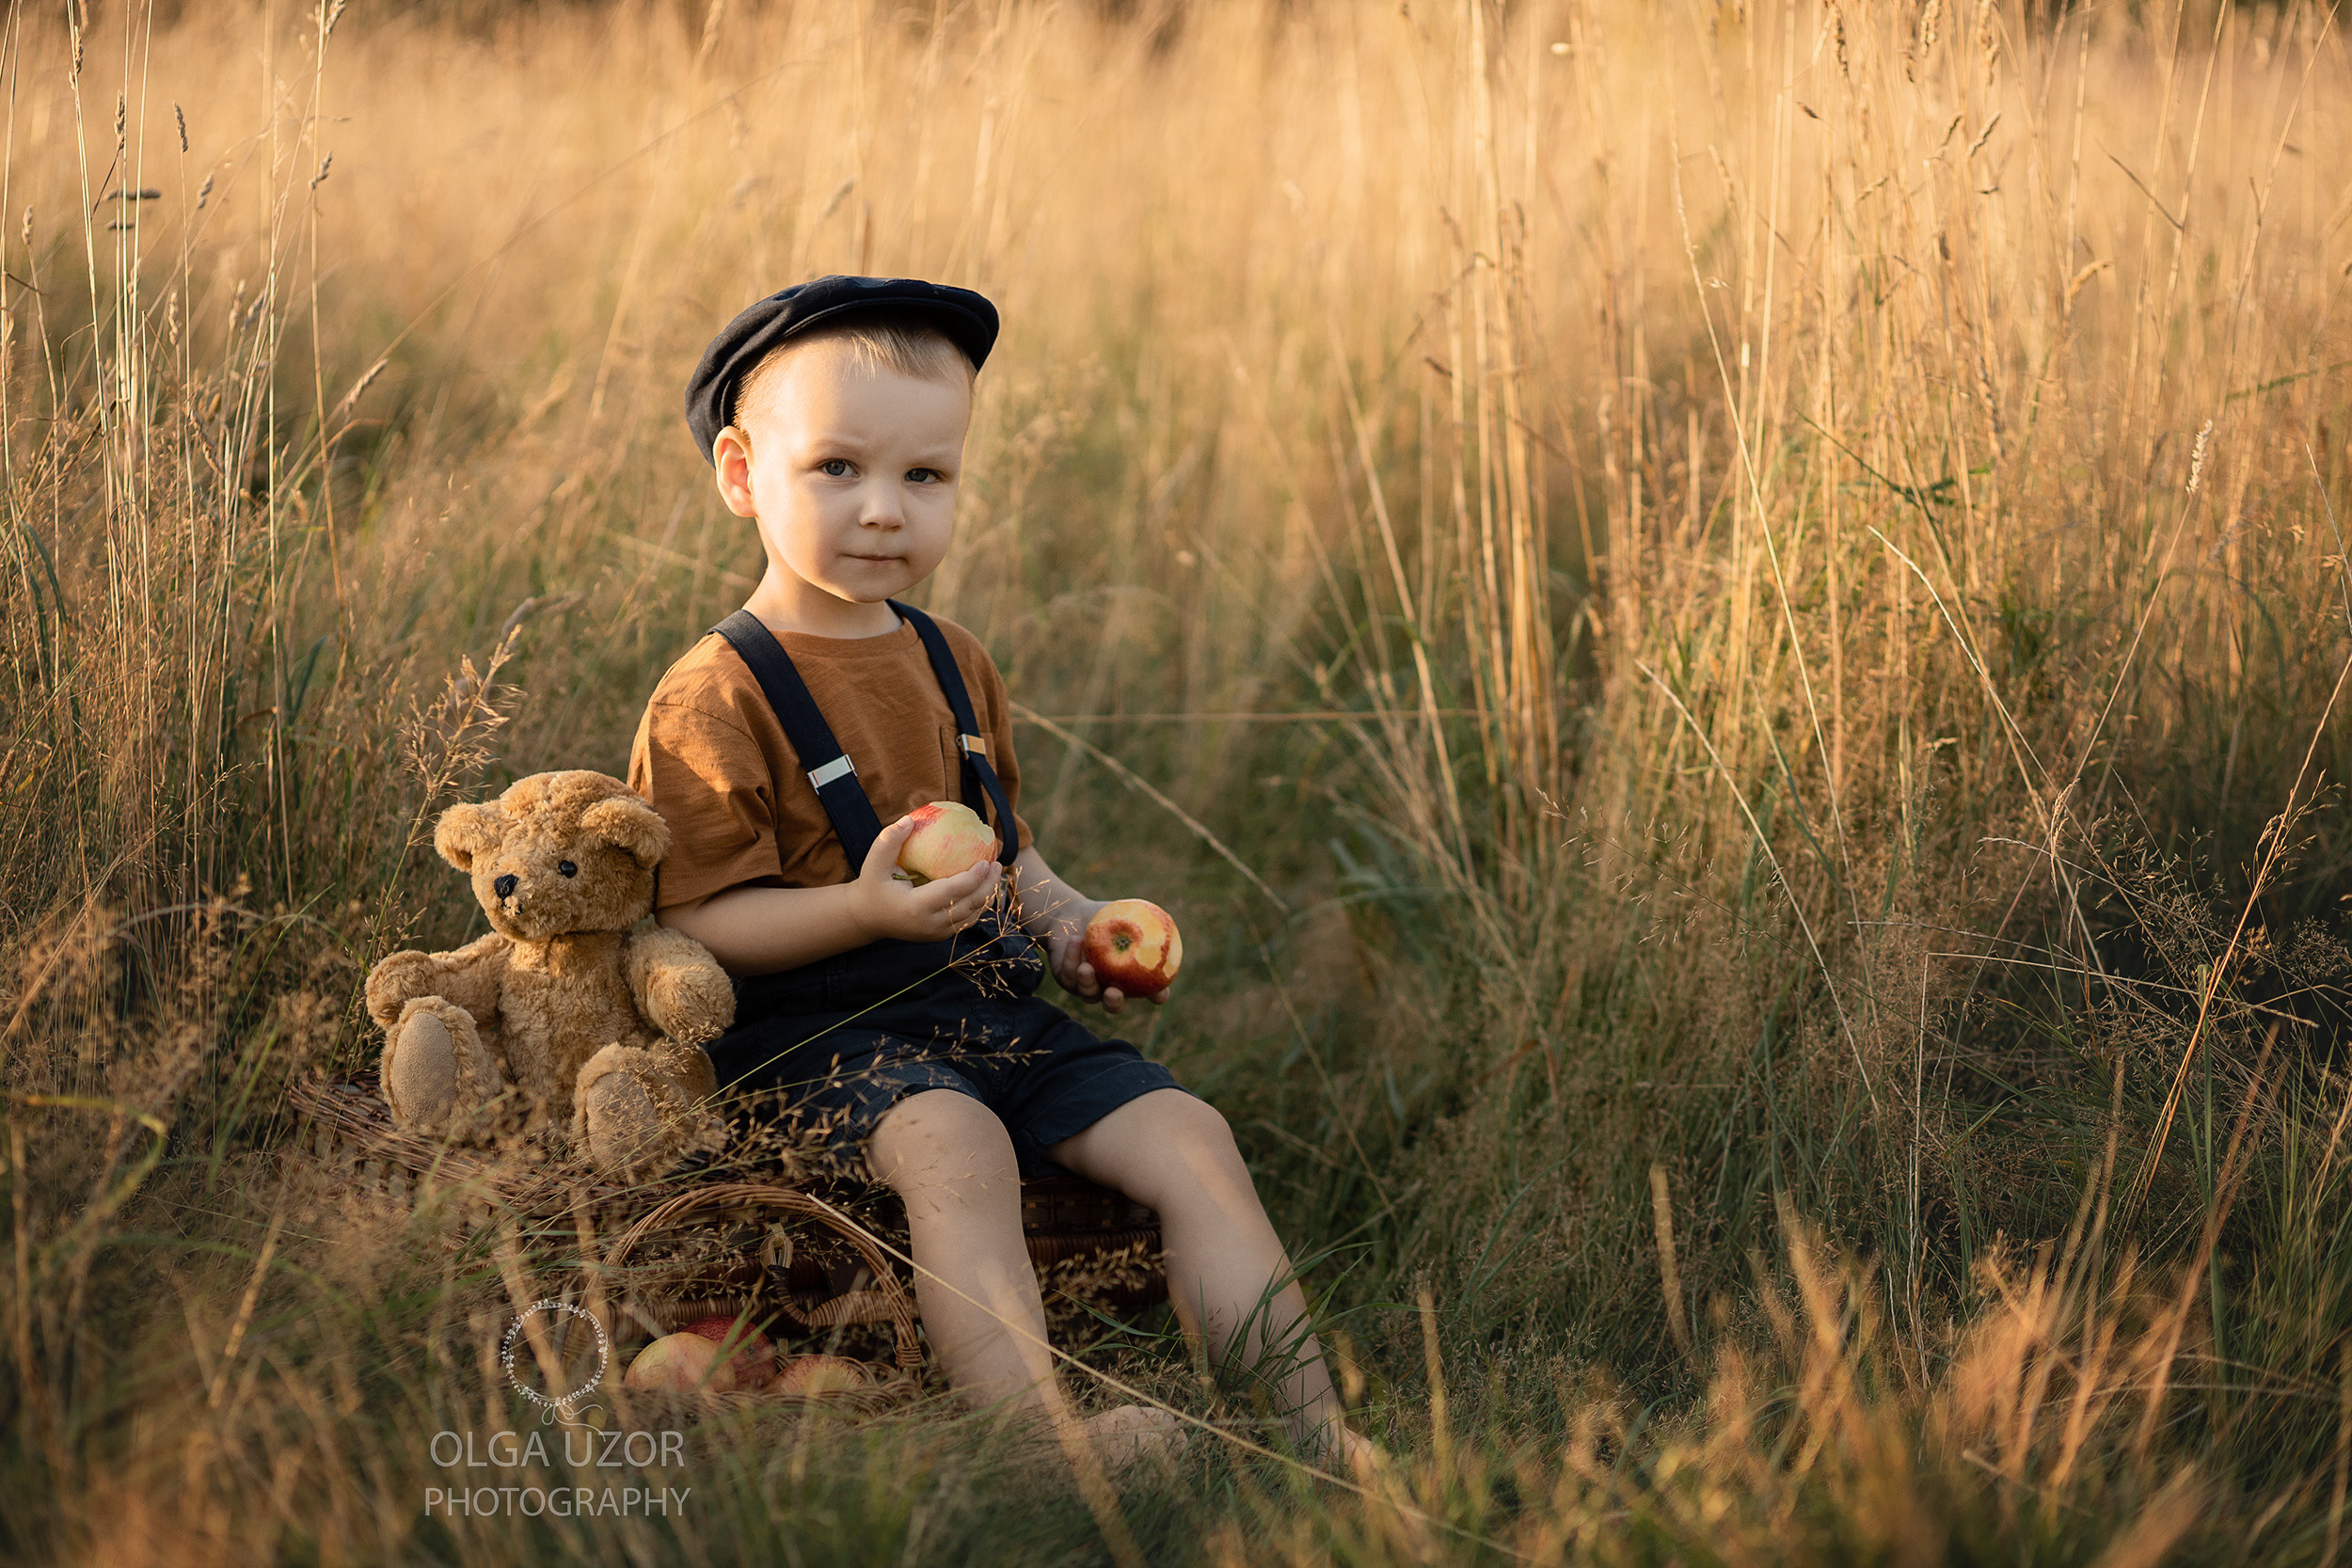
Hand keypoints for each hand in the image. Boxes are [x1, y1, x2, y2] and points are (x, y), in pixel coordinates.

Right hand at [848, 815, 1002, 943]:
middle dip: (988, 886)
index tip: (985, 861)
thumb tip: (910, 819)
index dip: (972, 879)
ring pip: (971, 916)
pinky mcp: (940, 936)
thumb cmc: (872, 885)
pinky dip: (978, 903)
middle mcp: (929, 925)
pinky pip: (966, 920)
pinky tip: (985, 885)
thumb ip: (889, 840)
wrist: (866, 917)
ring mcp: (936, 934)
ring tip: (996, 873)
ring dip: (987, 895)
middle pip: (968, 907)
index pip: (951, 894)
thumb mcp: (874, 862)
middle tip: (997, 864)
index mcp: (915, 908)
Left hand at [1039, 894, 1172, 1013]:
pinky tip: (1075, 941)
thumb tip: (1162, 923)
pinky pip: (1069, 976)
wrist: (1070, 913)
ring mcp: (1086, 985)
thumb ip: (1140, 920)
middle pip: (1114, 1004)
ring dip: (1087, 983)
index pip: (1149, 990)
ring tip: (1086, 968)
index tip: (1160, 994)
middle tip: (1113, 993)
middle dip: (1114, 1003)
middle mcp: (1109, 985)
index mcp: (1129, 974)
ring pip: (1088, 994)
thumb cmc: (1102, 916)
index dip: (1158, 995)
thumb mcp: (1122, 914)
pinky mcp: (1067, 979)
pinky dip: (1072, 959)